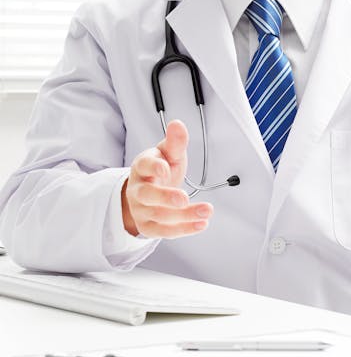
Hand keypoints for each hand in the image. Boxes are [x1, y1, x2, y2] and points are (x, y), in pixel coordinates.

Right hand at [121, 120, 212, 237]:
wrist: (147, 195)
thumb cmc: (161, 170)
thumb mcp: (169, 154)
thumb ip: (175, 142)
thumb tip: (178, 124)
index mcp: (142, 167)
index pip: (144, 165)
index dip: (154, 167)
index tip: (166, 168)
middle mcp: (138, 190)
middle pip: (147, 195)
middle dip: (165, 197)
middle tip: (184, 198)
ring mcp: (141, 210)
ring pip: (159, 216)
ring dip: (184, 216)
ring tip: (206, 211)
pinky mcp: (149, 227)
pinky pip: (165, 232)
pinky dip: (184, 229)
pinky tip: (201, 224)